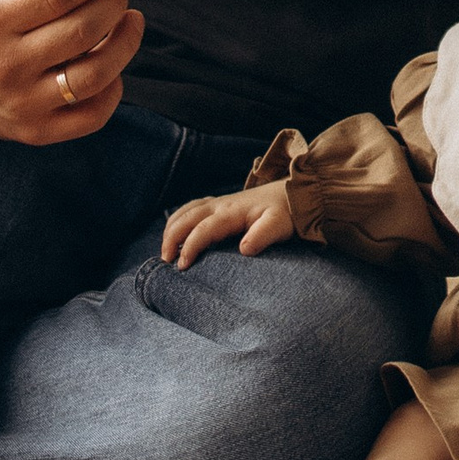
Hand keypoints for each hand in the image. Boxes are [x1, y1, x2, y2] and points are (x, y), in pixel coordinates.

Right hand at [0, 0, 143, 144]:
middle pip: (82, 31)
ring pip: (95, 74)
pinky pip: (92, 116)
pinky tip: (112, 65)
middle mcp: (5, 66)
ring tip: (129, 21)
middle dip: (113, 1)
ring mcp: (20, 104)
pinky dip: (113, 87)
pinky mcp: (34, 132)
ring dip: (125, 42)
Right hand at [161, 181, 296, 267]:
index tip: (181, 266)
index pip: (203, 228)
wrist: (294, 193)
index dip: (190, 246)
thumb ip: (262, 236)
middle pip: (187, 217)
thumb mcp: (279, 225)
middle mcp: (220, 204)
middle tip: (165, 262)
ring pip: (186, 211)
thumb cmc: (285, 212)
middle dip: (171, 238)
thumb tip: (244, 249)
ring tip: (165, 251)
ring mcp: (219, 202)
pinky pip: (191, 208)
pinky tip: (177, 232)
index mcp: (231, 212)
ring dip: (172, 228)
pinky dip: (178, 219)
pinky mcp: (220, 203)